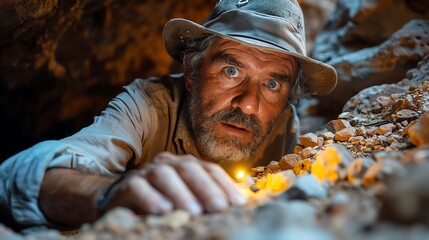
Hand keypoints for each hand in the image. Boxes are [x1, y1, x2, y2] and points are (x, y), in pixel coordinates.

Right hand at [103, 152, 246, 215]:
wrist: (120, 199)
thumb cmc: (162, 200)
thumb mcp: (187, 199)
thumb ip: (206, 199)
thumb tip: (239, 205)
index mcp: (185, 165)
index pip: (209, 169)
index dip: (225, 185)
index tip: (238, 204)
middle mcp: (168, 164)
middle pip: (189, 168)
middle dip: (206, 188)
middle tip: (219, 208)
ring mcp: (146, 172)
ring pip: (164, 175)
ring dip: (180, 193)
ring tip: (193, 212)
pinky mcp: (127, 185)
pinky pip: (138, 188)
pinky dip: (151, 198)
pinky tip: (163, 211)